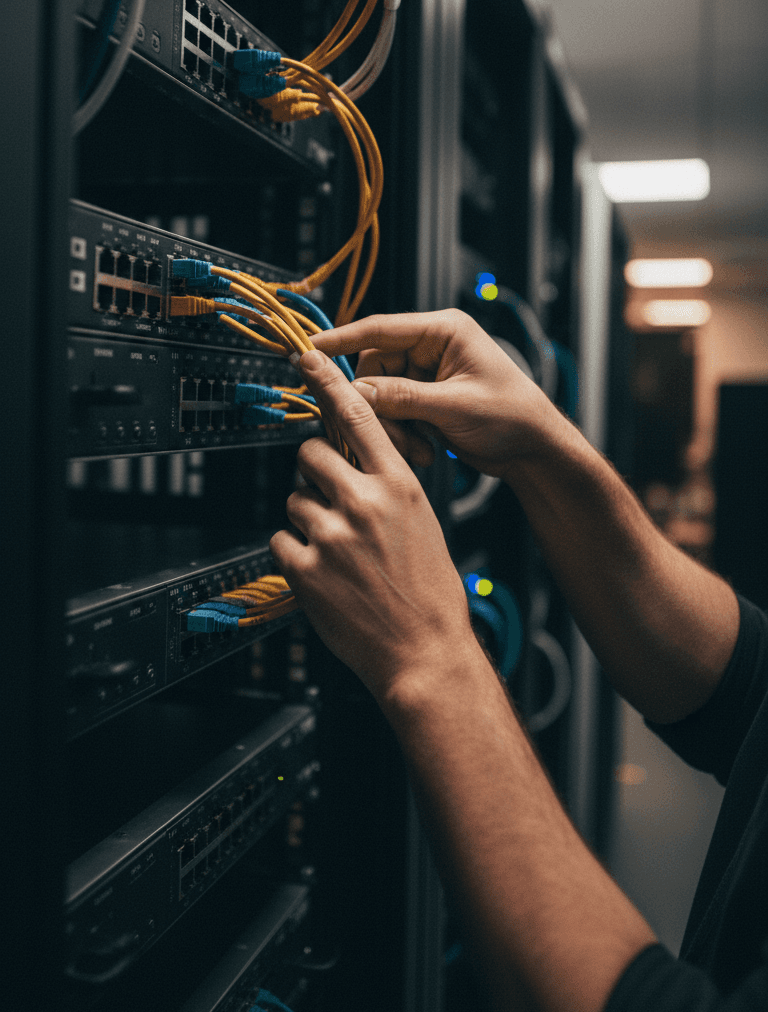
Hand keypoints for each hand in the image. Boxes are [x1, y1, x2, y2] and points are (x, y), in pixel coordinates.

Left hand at [270, 348, 478, 702]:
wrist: (426, 653)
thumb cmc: (430, 591)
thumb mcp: (421, 521)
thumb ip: (386, 484)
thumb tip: (354, 460)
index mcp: (399, 486)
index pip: (360, 417)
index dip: (329, 383)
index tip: (309, 358)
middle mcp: (364, 503)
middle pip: (311, 453)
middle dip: (314, 472)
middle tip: (330, 498)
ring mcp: (333, 536)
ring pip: (295, 500)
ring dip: (308, 519)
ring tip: (339, 552)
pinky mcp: (307, 570)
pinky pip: (282, 541)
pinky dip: (297, 555)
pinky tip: (326, 575)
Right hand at [309, 309, 553, 476]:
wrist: (535, 450)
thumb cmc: (513, 416)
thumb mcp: (454, 406)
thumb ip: (402, 398)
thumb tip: (355, 393)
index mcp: (444, 331)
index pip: (379, 328)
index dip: (340, 339)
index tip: (308, 349)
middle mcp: (431, 347)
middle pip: (374, 366)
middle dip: (377, 404)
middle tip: (387, 433)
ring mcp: (427, 374)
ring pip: (379, 395)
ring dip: (392, 425)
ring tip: (418, 448)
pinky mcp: (425, 399)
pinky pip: (393, 412)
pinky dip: (401, 434)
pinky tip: (424, 450)